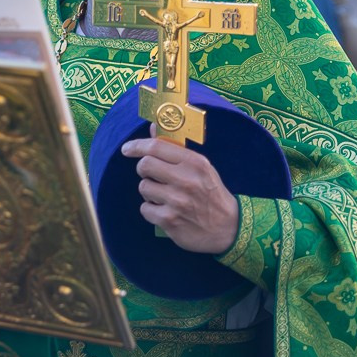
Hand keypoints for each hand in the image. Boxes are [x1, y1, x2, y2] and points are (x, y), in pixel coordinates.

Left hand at [121, 135, 238, 254]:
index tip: (127, 149)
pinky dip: (151, 210)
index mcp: (195, 163)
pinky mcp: (169, 220)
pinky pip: (145, 209)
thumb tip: (153, 128)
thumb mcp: (201, 167)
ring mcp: (177, 202)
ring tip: (165, 196)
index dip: (137, 146)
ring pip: (143, 187)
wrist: (229, 228)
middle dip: (144, 169)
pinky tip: (166, 211)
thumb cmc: (211, 193)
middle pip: (145, 165)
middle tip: (152, 175)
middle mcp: (186, 180)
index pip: (156, 147)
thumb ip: (175, 149)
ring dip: (150, 191)